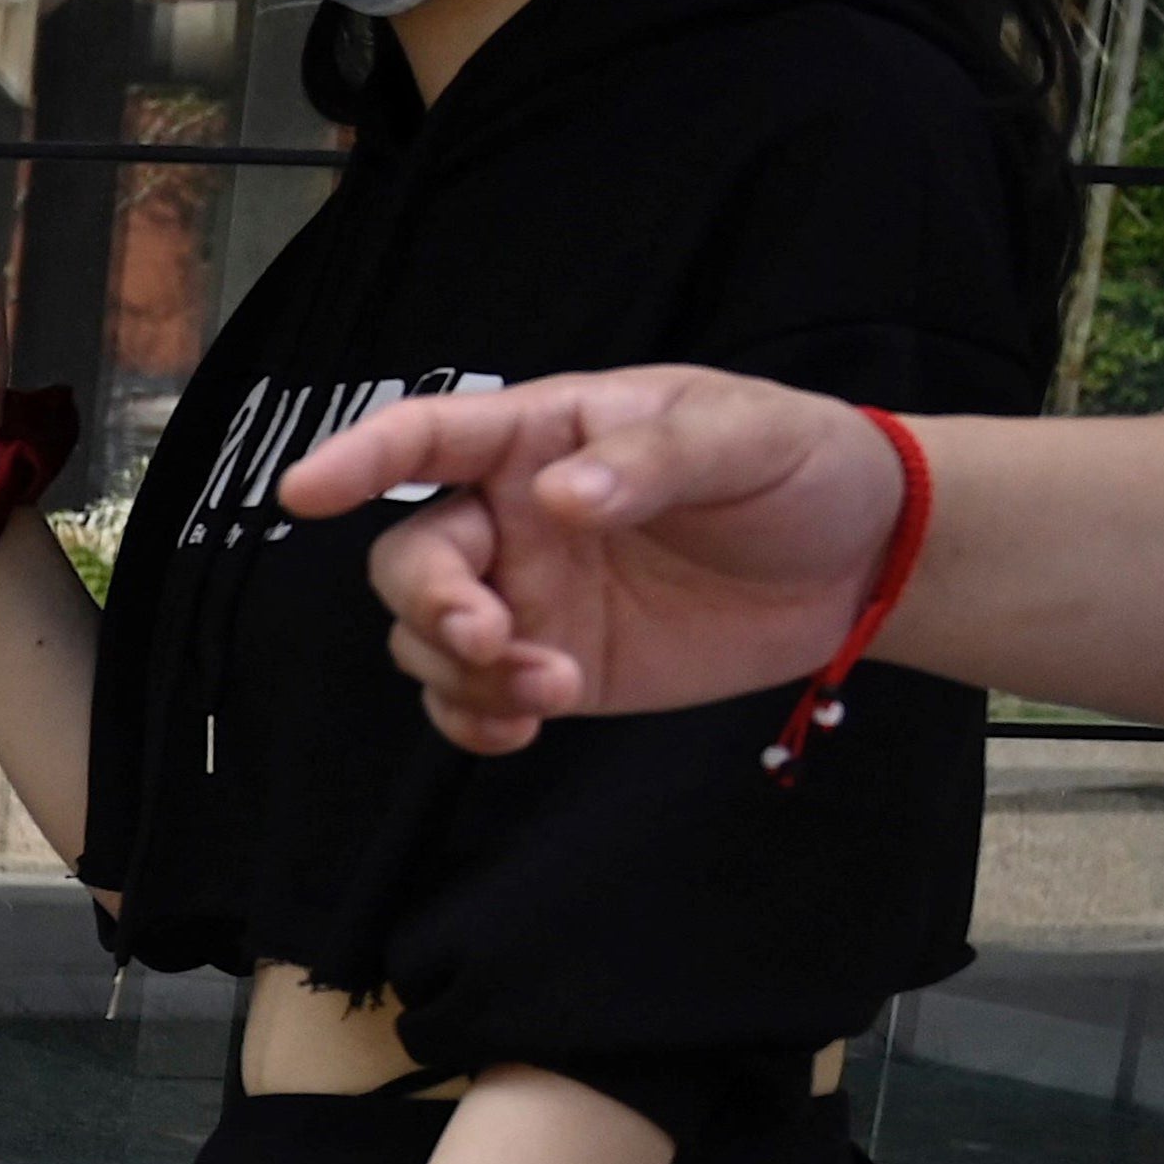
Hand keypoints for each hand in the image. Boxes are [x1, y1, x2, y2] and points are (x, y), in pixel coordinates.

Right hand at [274, 366, 900, 754]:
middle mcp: (512, 518)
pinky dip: (472, 720)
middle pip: (410, 560)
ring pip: (426, 641)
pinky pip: (469, 701)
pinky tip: (520, 726)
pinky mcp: (552, 668)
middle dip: (431, 605)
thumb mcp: (743, 436)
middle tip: (489, 637)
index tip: (304, 492)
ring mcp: (526, 597)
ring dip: (464, 672)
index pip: (430, 439)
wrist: (859, 562)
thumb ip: (650, 460)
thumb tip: (558, 500)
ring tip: (550, 688)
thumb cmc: (798, 465)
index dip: (360, 459)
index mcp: (545, 438)